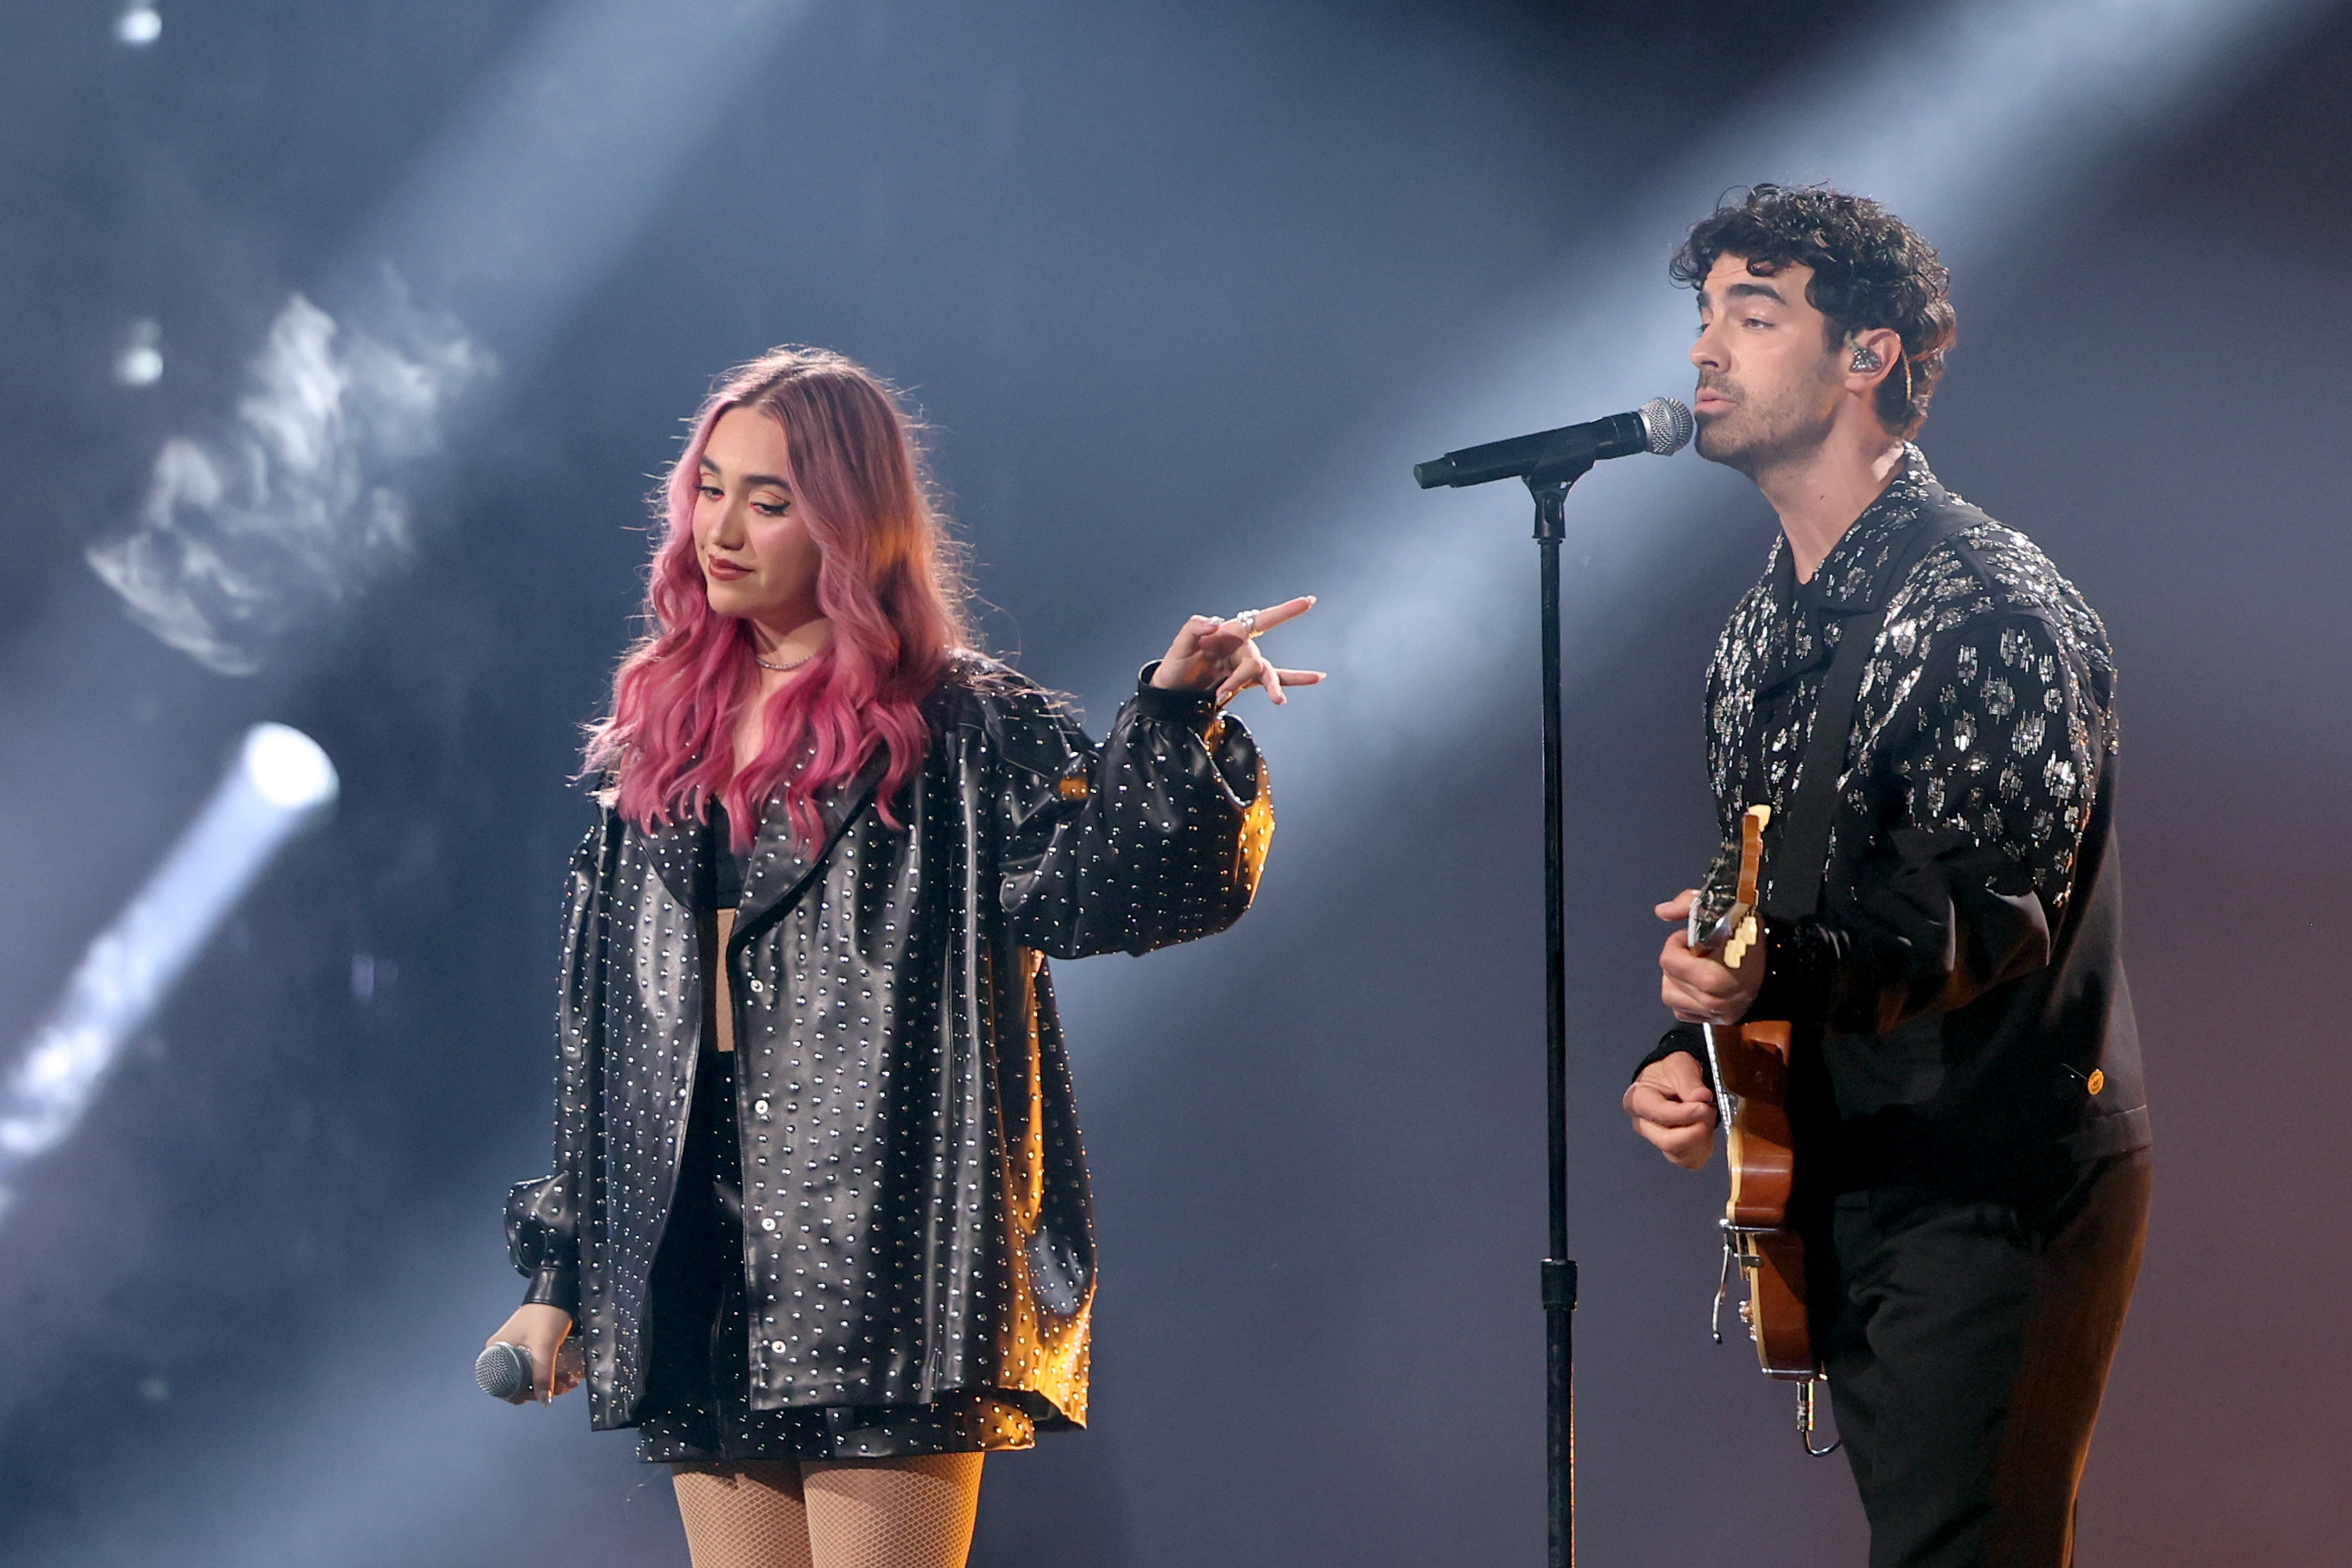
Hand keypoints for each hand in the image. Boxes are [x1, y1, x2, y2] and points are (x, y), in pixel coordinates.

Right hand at [486, 1303, 580, 1403]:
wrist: (559, 1293)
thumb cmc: (546, 1314)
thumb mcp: (544, 1346)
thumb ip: (543, 1375)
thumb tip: (543, 1400)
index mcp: (496, 1352)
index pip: (503, 1387)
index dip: (522, 1395)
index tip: (540, 1396)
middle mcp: (503, 1353)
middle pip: (520, 1383)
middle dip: (543, 1389)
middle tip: (562, 1387)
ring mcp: (517, 1351)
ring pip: (532, 1378)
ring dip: (551, 1383)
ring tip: (568, 1381)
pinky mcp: (531, 1350)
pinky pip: (538, 1369)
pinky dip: (552, 1375)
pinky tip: (566, 1376)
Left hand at [1150, 595, 1326, 705]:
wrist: (1174, 691)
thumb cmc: (1176, 665)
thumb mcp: (1179, 645)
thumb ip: (1194, 627)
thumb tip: (1215, 623)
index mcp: (1230, 633)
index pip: (1263, 619)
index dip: (1286, 611)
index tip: (1308, 602)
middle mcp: (1242, 647)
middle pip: (1256, 661)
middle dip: (1240, 678)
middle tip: (1221, 693)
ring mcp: (1246, 665)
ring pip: (1267, 674)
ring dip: (1271, 687)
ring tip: (1278, 699)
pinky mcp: (1246, 682)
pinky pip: (1275, 679)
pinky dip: (1296, 679)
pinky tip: (1316, 678)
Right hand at [1622, 1049, 1716, 1169]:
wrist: (1677, 1082)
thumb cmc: (1672, 1073)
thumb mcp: (1680, 1064)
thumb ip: (1689, 1080)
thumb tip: (1701, 1097)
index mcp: (1637, 1100)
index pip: (1658, 1114)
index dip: (1683, 1114)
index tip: (1704, 1106)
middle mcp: (1643, 1125)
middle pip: (1668, 1141)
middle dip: (1695, 1129)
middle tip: (1709, 1111)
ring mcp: (1658, 1142)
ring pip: (1680, 1153)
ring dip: (1701, 1138)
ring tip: (1707, 1117)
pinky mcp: (1674, 1153)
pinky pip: (1691, 1160)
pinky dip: (1703, 1147)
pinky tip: (1705, 1130)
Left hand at [1656, 888, 1763, 1025]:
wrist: (1782, 966)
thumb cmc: (1754, 939)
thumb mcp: (1728, 911)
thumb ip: (1689, 905)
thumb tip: (1662, 911)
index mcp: (1714, 977)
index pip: (1669, 960)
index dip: (1677, 943)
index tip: (1692, 937)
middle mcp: (1712, 1000)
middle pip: (1668, 976)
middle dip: (1677, 958)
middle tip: (1695, 950)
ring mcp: (1713, 1013)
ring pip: (1670, 995)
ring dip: (1676, 979)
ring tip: (1693, 967)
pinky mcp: (1714, 1021)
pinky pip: (1681, 1011)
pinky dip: (1683, 997)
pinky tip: (1697, 985)